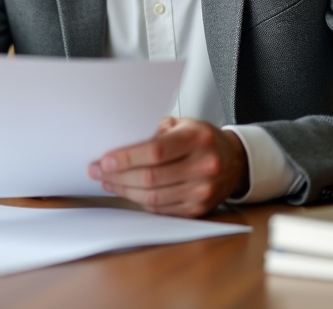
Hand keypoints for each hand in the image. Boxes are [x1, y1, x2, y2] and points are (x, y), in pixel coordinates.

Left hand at [88, 118, 248, 217]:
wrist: (234, 161)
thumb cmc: (202, 139)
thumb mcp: (182, 124)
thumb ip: (154, 132)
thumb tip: (118, 143)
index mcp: (197, 139)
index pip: (155, 151)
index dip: (126, 158)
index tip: (104, 160)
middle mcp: (204, 166)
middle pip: (151, 177)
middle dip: (118, 176)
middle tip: (98, 172)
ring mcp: (202, 191)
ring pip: (154, 197)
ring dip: (125, 191)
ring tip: (109, 182)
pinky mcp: (198, 209)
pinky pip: (162, 209)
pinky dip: (141, 202)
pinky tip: (129, 192)